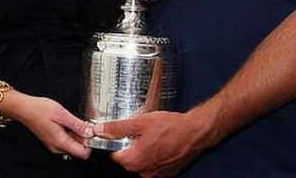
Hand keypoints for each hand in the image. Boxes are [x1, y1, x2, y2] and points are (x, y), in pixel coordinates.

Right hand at [6, 93, 93, 159]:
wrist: (24, 109)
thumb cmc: (39, 109)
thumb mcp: (62, 114)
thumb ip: (77, 125)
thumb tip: (90, 132)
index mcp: (60, 142)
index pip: (83, 153)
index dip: (90, 143)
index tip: (90, 131)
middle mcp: (57, 147)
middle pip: (79, 149)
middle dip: (83, 137)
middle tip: (80, 123)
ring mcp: (54, 145)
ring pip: (73, 145)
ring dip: (77, 134)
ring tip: (71, 121)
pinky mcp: (52, 141)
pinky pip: (66, 141)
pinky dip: (70, 133)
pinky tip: (66, 123)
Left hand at [96, 110, 215, 176]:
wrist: (195, 132)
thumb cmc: (171, 127)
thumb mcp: (139, 122)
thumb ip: (117, 128)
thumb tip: (100, 130)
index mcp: (134, 161)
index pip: (114, 155)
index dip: (116, 142)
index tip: (120, 134)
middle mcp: (144, 172)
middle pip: (127, 160)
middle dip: (130, 146)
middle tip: (140, 132)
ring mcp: (156, 174)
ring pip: (141, 162)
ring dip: (143, 151)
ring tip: (152, 137)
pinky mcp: (167, 173)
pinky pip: (154, 165)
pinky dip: (154, 156)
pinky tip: (160, 144)